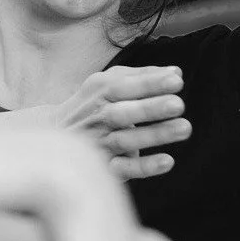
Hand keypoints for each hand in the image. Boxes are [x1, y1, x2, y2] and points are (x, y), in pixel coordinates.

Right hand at [49, 65, 191, 180]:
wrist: (55, 134)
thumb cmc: (93, 104)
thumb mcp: (108, 83)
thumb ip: (141, 75)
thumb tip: (176, 72)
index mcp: (98, 93)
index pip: (122, 86)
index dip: (149, 83)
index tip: (177, 80)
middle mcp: (96, 118)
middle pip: (121, 113)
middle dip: (150, 108)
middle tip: (178, 104)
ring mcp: (98, 143)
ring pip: (125, 140)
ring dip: (154, 135)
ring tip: (184, 128)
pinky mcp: (103, 167)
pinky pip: (123, 168)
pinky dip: (144, 166)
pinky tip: (168, 161)